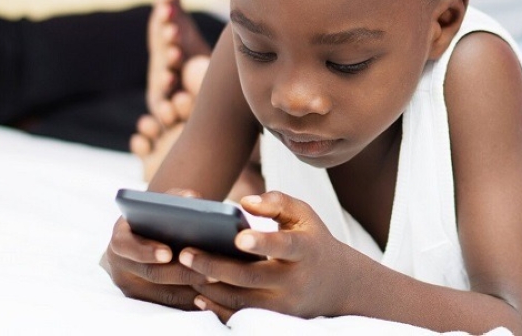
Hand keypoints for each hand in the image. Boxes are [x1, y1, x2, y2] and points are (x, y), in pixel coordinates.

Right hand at [101, 189, 210, 307]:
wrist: (147, 236)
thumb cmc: (157, 215)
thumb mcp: (163, 202)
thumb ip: (175, 197)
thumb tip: (191, 198)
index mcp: (120, 239)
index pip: (126, 246)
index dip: (145, 251)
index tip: (167, 253)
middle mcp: (121, 267)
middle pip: (152, 274)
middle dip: (183, 272)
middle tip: (210, 269)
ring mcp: (133, 288)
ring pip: (164, 294)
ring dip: (192, 288)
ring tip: (218, 278)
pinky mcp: (147, 301)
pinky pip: (172, 304)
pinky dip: (192, 298)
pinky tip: (215, 291)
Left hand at [179, 191, 348, 322]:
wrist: (337, 283)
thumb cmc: (313, 240)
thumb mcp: (304, 215)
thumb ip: (277, 203)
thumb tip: (244, 202)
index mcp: (305, 250)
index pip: (284, 246)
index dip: (262, 242)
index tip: (238, 237)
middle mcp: (294, 280)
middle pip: (250, 277)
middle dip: (215, 266)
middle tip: (185, 254)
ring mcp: (283, 304)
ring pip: (240, 299)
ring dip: (210, 286)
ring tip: (184, 269)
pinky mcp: (273, 318)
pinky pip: (240, 316)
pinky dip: (217, 308)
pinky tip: (198, 293)